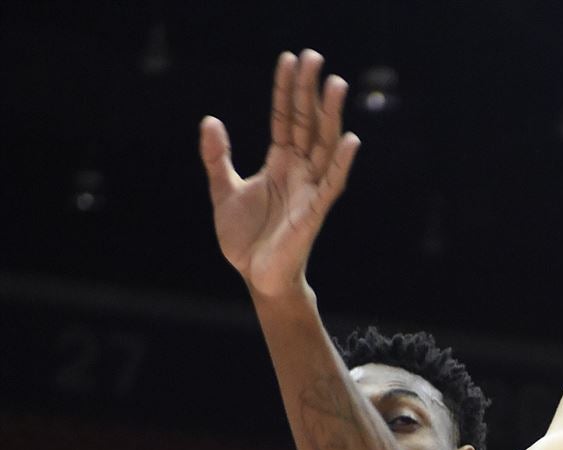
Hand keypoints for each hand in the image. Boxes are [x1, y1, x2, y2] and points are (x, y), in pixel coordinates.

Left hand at [199, 49, 360, 297]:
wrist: (256, 276)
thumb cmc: (245, 239)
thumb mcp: (223, 191)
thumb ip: (217, 157)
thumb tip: (210, 120)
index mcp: (280, 163)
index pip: (284, 117)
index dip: (285, 89)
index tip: (289, 59)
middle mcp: (299, 170)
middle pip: (307, 122)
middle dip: (309, 90)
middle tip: (314, 56)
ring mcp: (310, 188)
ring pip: (323, 144)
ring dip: (330, 115)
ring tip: (335, 83)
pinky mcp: (316, 210)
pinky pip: (332, 182)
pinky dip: (341, 161)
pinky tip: (349, 139)